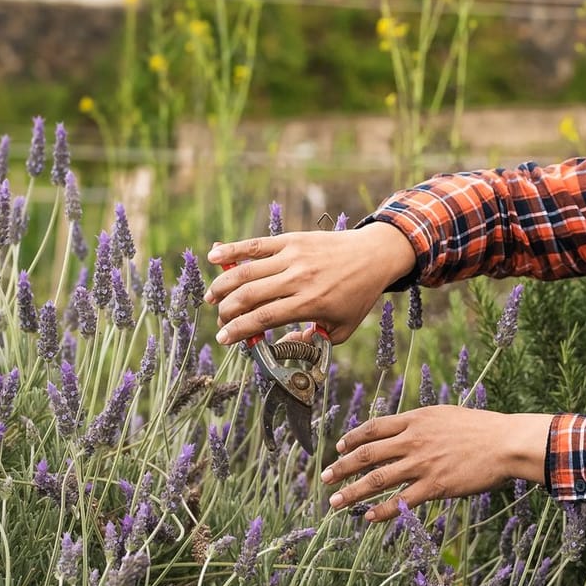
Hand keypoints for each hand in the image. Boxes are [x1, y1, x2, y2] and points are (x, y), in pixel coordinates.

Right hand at [203, 221, 415, 345]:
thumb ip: (314, 341)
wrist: (374, 255)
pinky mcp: (292, 240)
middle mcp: (299, 279)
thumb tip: (285, 345)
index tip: (223, 338)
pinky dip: (232, 250)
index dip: (239, 329)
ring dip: (223, 285)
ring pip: (247, 271)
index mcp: (311, 303)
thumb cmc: (358, 294)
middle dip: (228, 311)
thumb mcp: (342, 327)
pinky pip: (257, 245)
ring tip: (211, 298)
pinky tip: (214, 257)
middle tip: (220, 320)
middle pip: (250, 295)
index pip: (265, 318)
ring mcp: (293, 257)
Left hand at [320, 407, 553, 521]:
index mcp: (416, 419)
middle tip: (324, 477)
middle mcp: (413, 440)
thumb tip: (410, 430)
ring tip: (335, 502)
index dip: (352, 438)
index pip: (374, 427)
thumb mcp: (448, 416)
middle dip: (341, 467)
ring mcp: (422, 463)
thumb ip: (425, 424)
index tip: (339, 447)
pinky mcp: (435, 485)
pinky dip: (381, 510)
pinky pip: (401, 500)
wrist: (506, 442)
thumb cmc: (484, 429)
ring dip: (352, 492)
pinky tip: (368, 518)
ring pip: (377, 479)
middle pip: (366, 454)